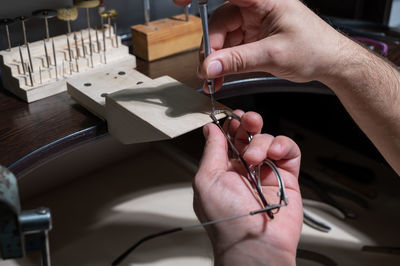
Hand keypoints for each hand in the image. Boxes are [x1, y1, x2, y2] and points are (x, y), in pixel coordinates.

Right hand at [175, 0, 351, 91]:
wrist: (330, 62)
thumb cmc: (315, 48)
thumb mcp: (273, 55)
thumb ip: (238, 60)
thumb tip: (209, 66)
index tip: (179, 2)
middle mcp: (256, 6)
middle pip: (219, 21)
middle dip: (211, 48)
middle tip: (207, 70)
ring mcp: (253, 21)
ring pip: (222, 37)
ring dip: (216, 60)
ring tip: (215, 79)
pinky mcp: (252, 36)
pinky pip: (230, 47)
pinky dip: (224, 63)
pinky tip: (222, 76)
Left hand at [194, 110, 301, 265]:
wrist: (254, 244)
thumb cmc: (226, 219)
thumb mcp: (207, 180)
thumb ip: (211, 151)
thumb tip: (211, 130)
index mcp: (223, 169)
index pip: (228, 139)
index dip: (230, 125)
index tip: (231, 117)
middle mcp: (245, 169)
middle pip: (249, 135)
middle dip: (248, 123)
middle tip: (248, 121)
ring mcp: (266, 172)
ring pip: (268, 140)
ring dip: (261, 141)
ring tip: (255, 157)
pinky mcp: (287, 177)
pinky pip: (289, 151)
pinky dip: (283, 146)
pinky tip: (274, 153)